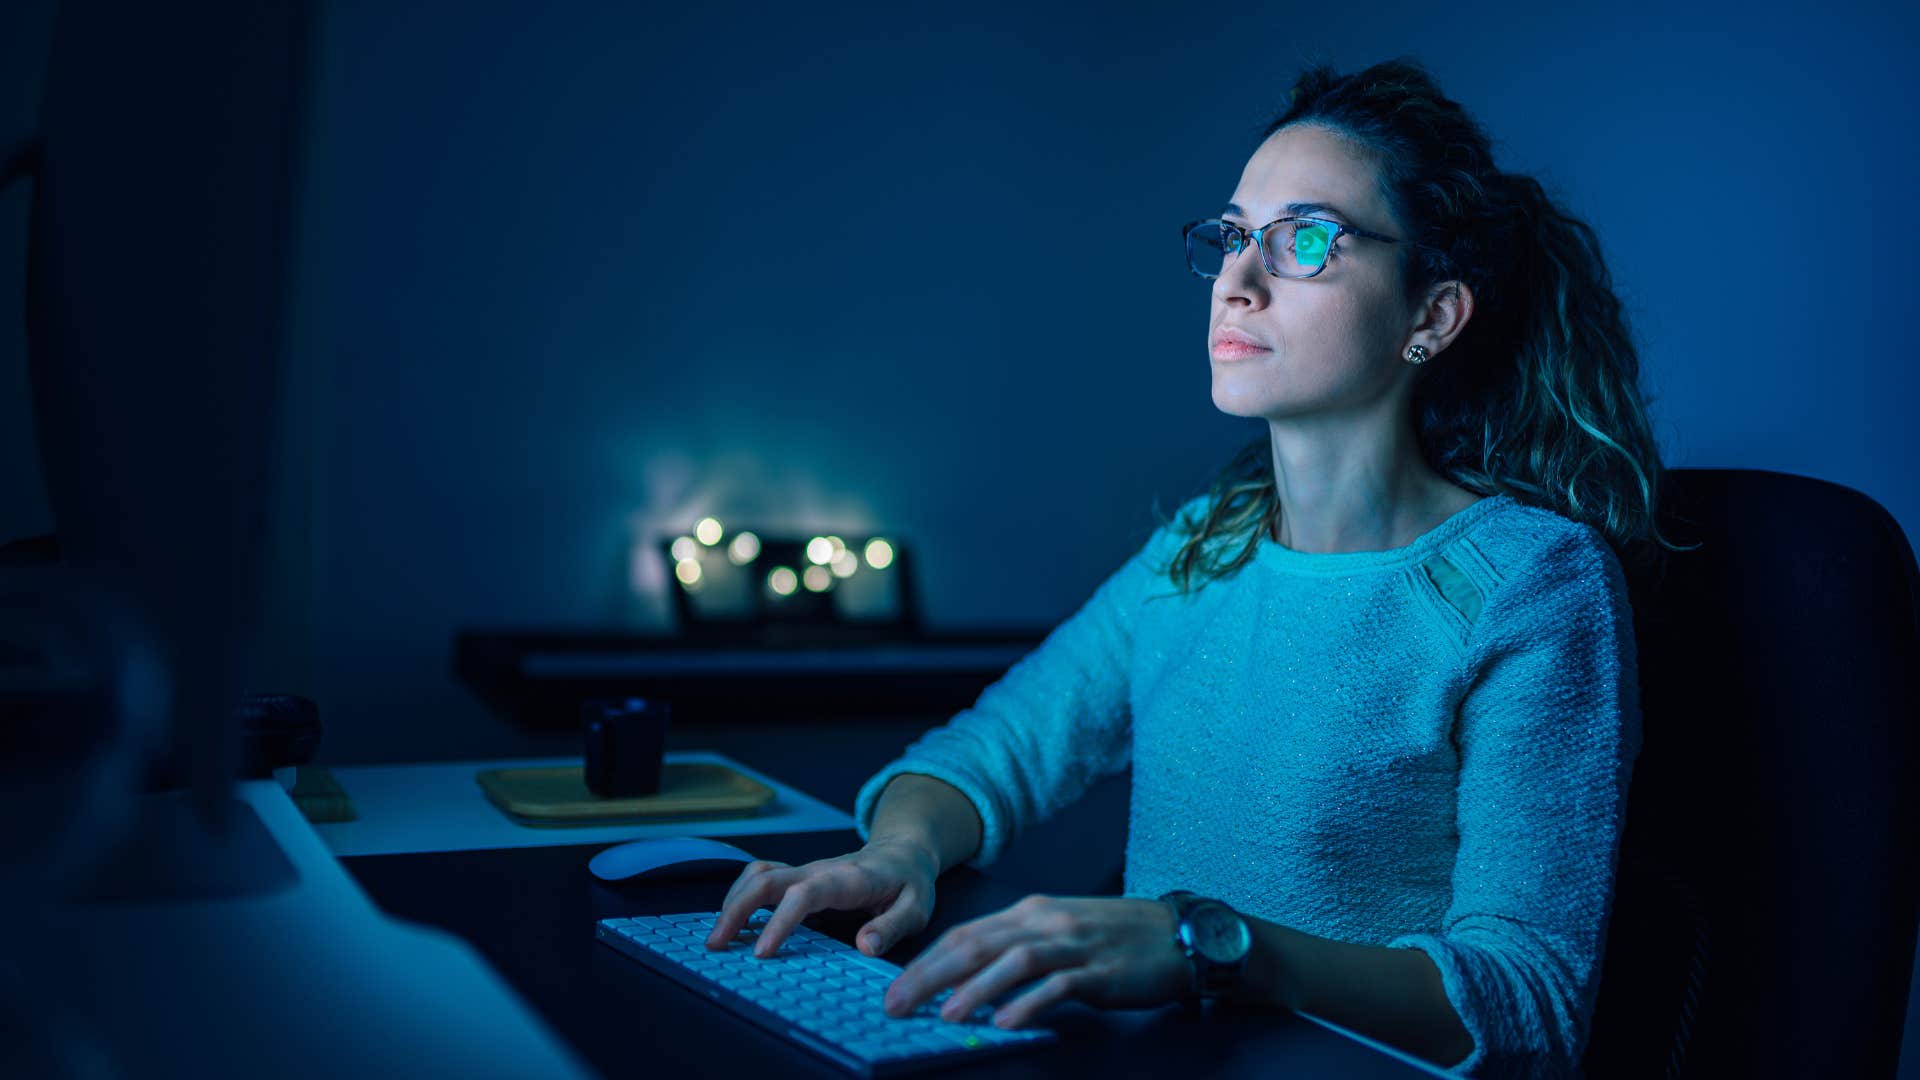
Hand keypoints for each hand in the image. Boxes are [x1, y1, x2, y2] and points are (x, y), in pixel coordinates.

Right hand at [705, 836, 938, 957]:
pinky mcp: (796, 878)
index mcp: (847, 879)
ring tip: (717, 938)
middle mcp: (818, 870)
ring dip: (732, 902)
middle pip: (766, 878)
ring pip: (757, 874)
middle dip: (737, 909)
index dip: (780, 921)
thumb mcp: (916, 907)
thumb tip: (864, 947)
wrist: (902, 853)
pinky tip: (733, 924)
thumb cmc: (909, 883)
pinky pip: (760, 879)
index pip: (805, 894)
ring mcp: (804, 871)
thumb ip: (891, 926)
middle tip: (716, 945)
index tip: (762, 952)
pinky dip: (740, 897)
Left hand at [881, 895, 1189, 1028]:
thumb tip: (967, 980)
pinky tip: (1006, 1022)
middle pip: (977, 945)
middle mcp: (1046, 921)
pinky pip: (1058, 986)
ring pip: (1013, 961)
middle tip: (897, 1005)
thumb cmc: (1113, 938)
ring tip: (944, 1015)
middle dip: (931, 975)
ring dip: (975, 989)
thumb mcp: (1058, 932)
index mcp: (1030, 912)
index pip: (966, 933)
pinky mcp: (1100, 971)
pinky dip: (1029, 1003)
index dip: (927, 960)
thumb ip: (1016, 949)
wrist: (1177, 934)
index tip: (894, 988)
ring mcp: (1074, 944)